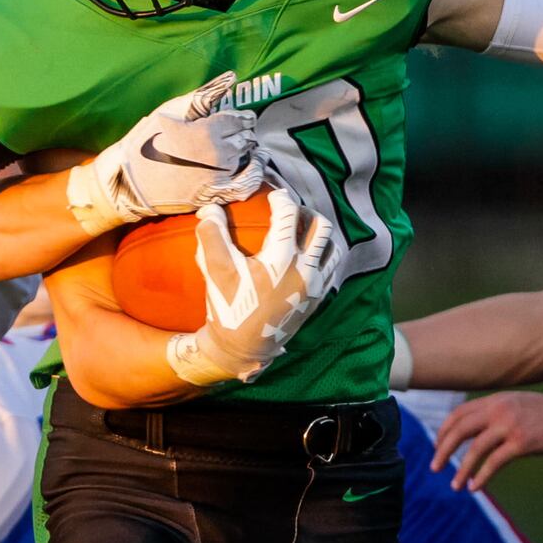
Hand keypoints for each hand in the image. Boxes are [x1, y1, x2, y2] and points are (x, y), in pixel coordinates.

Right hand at [67, 71, 264, 234]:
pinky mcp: (214, 196)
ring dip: (249, 151)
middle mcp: (218, 154)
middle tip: (239, 132)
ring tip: (245, 147)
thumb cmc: (147, 141)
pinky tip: (252, 167)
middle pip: (246, 138)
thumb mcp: (172, 111)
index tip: (242, 117)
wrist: (128, 181)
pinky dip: (253, 175)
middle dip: (244, 133)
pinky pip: (245, 187)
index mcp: (208, 130)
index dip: (243, 117)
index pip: (240, 120)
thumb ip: (205, 94)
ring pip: (248, 159)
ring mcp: (218, 177)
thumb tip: (232, 77)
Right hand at [166, 185, 341, 384]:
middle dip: (306, 212)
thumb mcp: (215, 271)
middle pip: (320, 226)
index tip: (273, 194)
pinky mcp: (319, 298)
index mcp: (281, 259)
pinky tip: (308, 254)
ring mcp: (315, 285)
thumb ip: (212, 235)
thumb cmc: (229, 307)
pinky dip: (324, 254)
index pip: (289, 214)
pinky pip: (331, 267)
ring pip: (331, 246)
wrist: (244, 349)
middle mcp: (305, 269)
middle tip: (290, 211)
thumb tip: (210, 207)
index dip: (281, 198)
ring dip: (319, 233)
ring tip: (302, 230)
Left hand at [429, 391, 542, 490]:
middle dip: (443, 449)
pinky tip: (475, 487)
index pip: (459, 414)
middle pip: (460, 429)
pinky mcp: (522, 442)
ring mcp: (509, 425)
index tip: (437, 447)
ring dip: (461, 469)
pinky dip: (482, 476)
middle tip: (434, 468)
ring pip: (474, 448)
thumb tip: (476, 427)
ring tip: (454, 485)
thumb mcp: (516, 404)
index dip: (444, 432)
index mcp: (495, 400)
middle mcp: (498, 410)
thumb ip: (496, 412)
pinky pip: (494, 462)